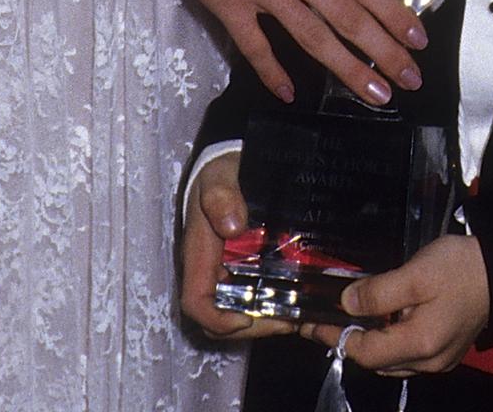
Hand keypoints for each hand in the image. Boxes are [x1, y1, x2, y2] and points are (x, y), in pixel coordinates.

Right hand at [134, 0, 425, 102]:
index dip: (394, 13)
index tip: (417, 37)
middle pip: (349, 14)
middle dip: (385, 50)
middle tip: (410, 79)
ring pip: (314, 35)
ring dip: (348, 68)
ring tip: (375, 94)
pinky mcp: (225, 0)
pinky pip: (254, 44)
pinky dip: (272, 71)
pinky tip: (287, 92)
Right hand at [179, 152, 297, 341]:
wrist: (228, 166)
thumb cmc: (220, 173)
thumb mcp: (219, 178)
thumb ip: (221, 197)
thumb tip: (232, 226)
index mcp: (198, 256)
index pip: (195, 302)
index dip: (217, 319)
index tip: (246, 318)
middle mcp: (209, 271)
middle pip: (218, 318)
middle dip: (251, 327)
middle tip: (287, 320)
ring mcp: (225, 273)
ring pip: (236, 313)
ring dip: (264, 321)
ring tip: (296, 316)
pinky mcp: (241, 270)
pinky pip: (250, 299)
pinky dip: (270, 307)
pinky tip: (295, 302)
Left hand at [302, 235, 490, 373]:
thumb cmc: (460, 268)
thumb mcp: (417, 273)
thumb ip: (380, 292)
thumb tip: (346, 304)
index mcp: (418, 344)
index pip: (363, 351)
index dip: (333, 337)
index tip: (309, 324)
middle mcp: (427, 362)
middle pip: (375, 361)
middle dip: (348, 341)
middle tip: (325, 318)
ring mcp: (438, 361)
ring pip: (390, 362)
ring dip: (368, 343)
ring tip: (350, 318)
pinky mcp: (447, 352)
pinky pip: (407, 356)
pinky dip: (389, 343)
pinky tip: (385, 322)